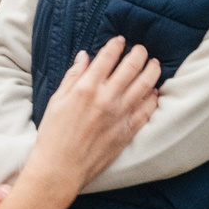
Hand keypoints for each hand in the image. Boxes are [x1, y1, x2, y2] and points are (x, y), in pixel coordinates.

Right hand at [24, 37, 158, 192]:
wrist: (61, 168)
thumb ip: (73, 77)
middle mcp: (106, 98)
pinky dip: (153, 98)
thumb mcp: (57, 100)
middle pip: (131, 67)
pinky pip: (147, 110)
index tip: (120, 40)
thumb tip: (84, 57)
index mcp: (86, 88)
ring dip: (152, 71)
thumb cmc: (54, 134)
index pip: (108, 57)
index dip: (116, 45)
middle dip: (139, 53)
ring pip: (145, 85)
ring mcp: (120, 115)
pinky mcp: (128, 131)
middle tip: (141, 49)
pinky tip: (154, 91)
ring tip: (154, 64)